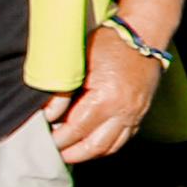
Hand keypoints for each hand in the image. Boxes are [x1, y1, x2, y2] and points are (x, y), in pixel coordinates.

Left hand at [53, 31, 161, 162]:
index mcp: (107, 99)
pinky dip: (106, 145)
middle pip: (94, 146)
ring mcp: (136, 113)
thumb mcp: (79, 62)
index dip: (57, 139)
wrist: (145, 33)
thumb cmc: (110, 43)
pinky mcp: (142, 111)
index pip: (76, 131)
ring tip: (70, 151)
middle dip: (71, 153)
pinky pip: (124, 138)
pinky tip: (92, 141)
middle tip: (53, 153)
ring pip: (111, 147)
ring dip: (89, 153)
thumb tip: (47, 115)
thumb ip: (61, 91)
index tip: (42, 140)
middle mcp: (125, 111)